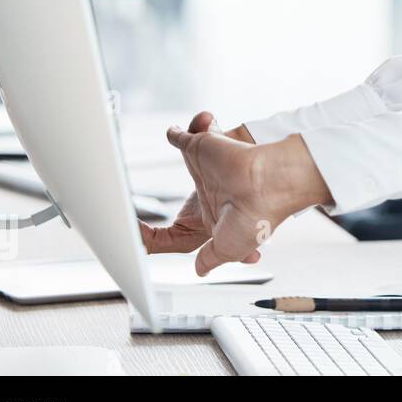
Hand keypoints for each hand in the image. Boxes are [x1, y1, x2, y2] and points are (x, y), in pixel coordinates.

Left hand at [140, 111, 329, 275]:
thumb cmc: (257, 214)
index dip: (152, 241)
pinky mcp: (203, 147)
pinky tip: (175, 131)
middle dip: (178, 198)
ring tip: (176, 149)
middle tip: (142, 215)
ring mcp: (207, 170)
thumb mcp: (228, 251)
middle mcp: (210, 195)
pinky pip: (183, 136)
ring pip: (187, 161)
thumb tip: (201, 270)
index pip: (176, 237)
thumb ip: (209, 259)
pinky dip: (178, 132)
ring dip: (183, 153)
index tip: (134, 241)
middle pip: (185, 199)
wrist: (267, 182)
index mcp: (214, 222)